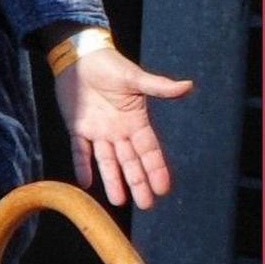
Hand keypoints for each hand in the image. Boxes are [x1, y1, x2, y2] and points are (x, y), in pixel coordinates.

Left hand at [51, 43, 188, 207]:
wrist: (80, 58)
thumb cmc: (110, 65)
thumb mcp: (134, 78)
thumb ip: (158, 86)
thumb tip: (187, 86)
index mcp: (135, 120)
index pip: (149, 150)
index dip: (156, 169)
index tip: (163, 188)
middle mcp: (119, 130)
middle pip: (130, 162)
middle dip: (138, 182)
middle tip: (146, 205)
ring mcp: (98, 131)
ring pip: (108, 161)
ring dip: (113, 180)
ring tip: (120, 201)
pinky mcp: (77, 127)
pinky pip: (80, 151)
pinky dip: (82, 165)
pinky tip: (85, 183)